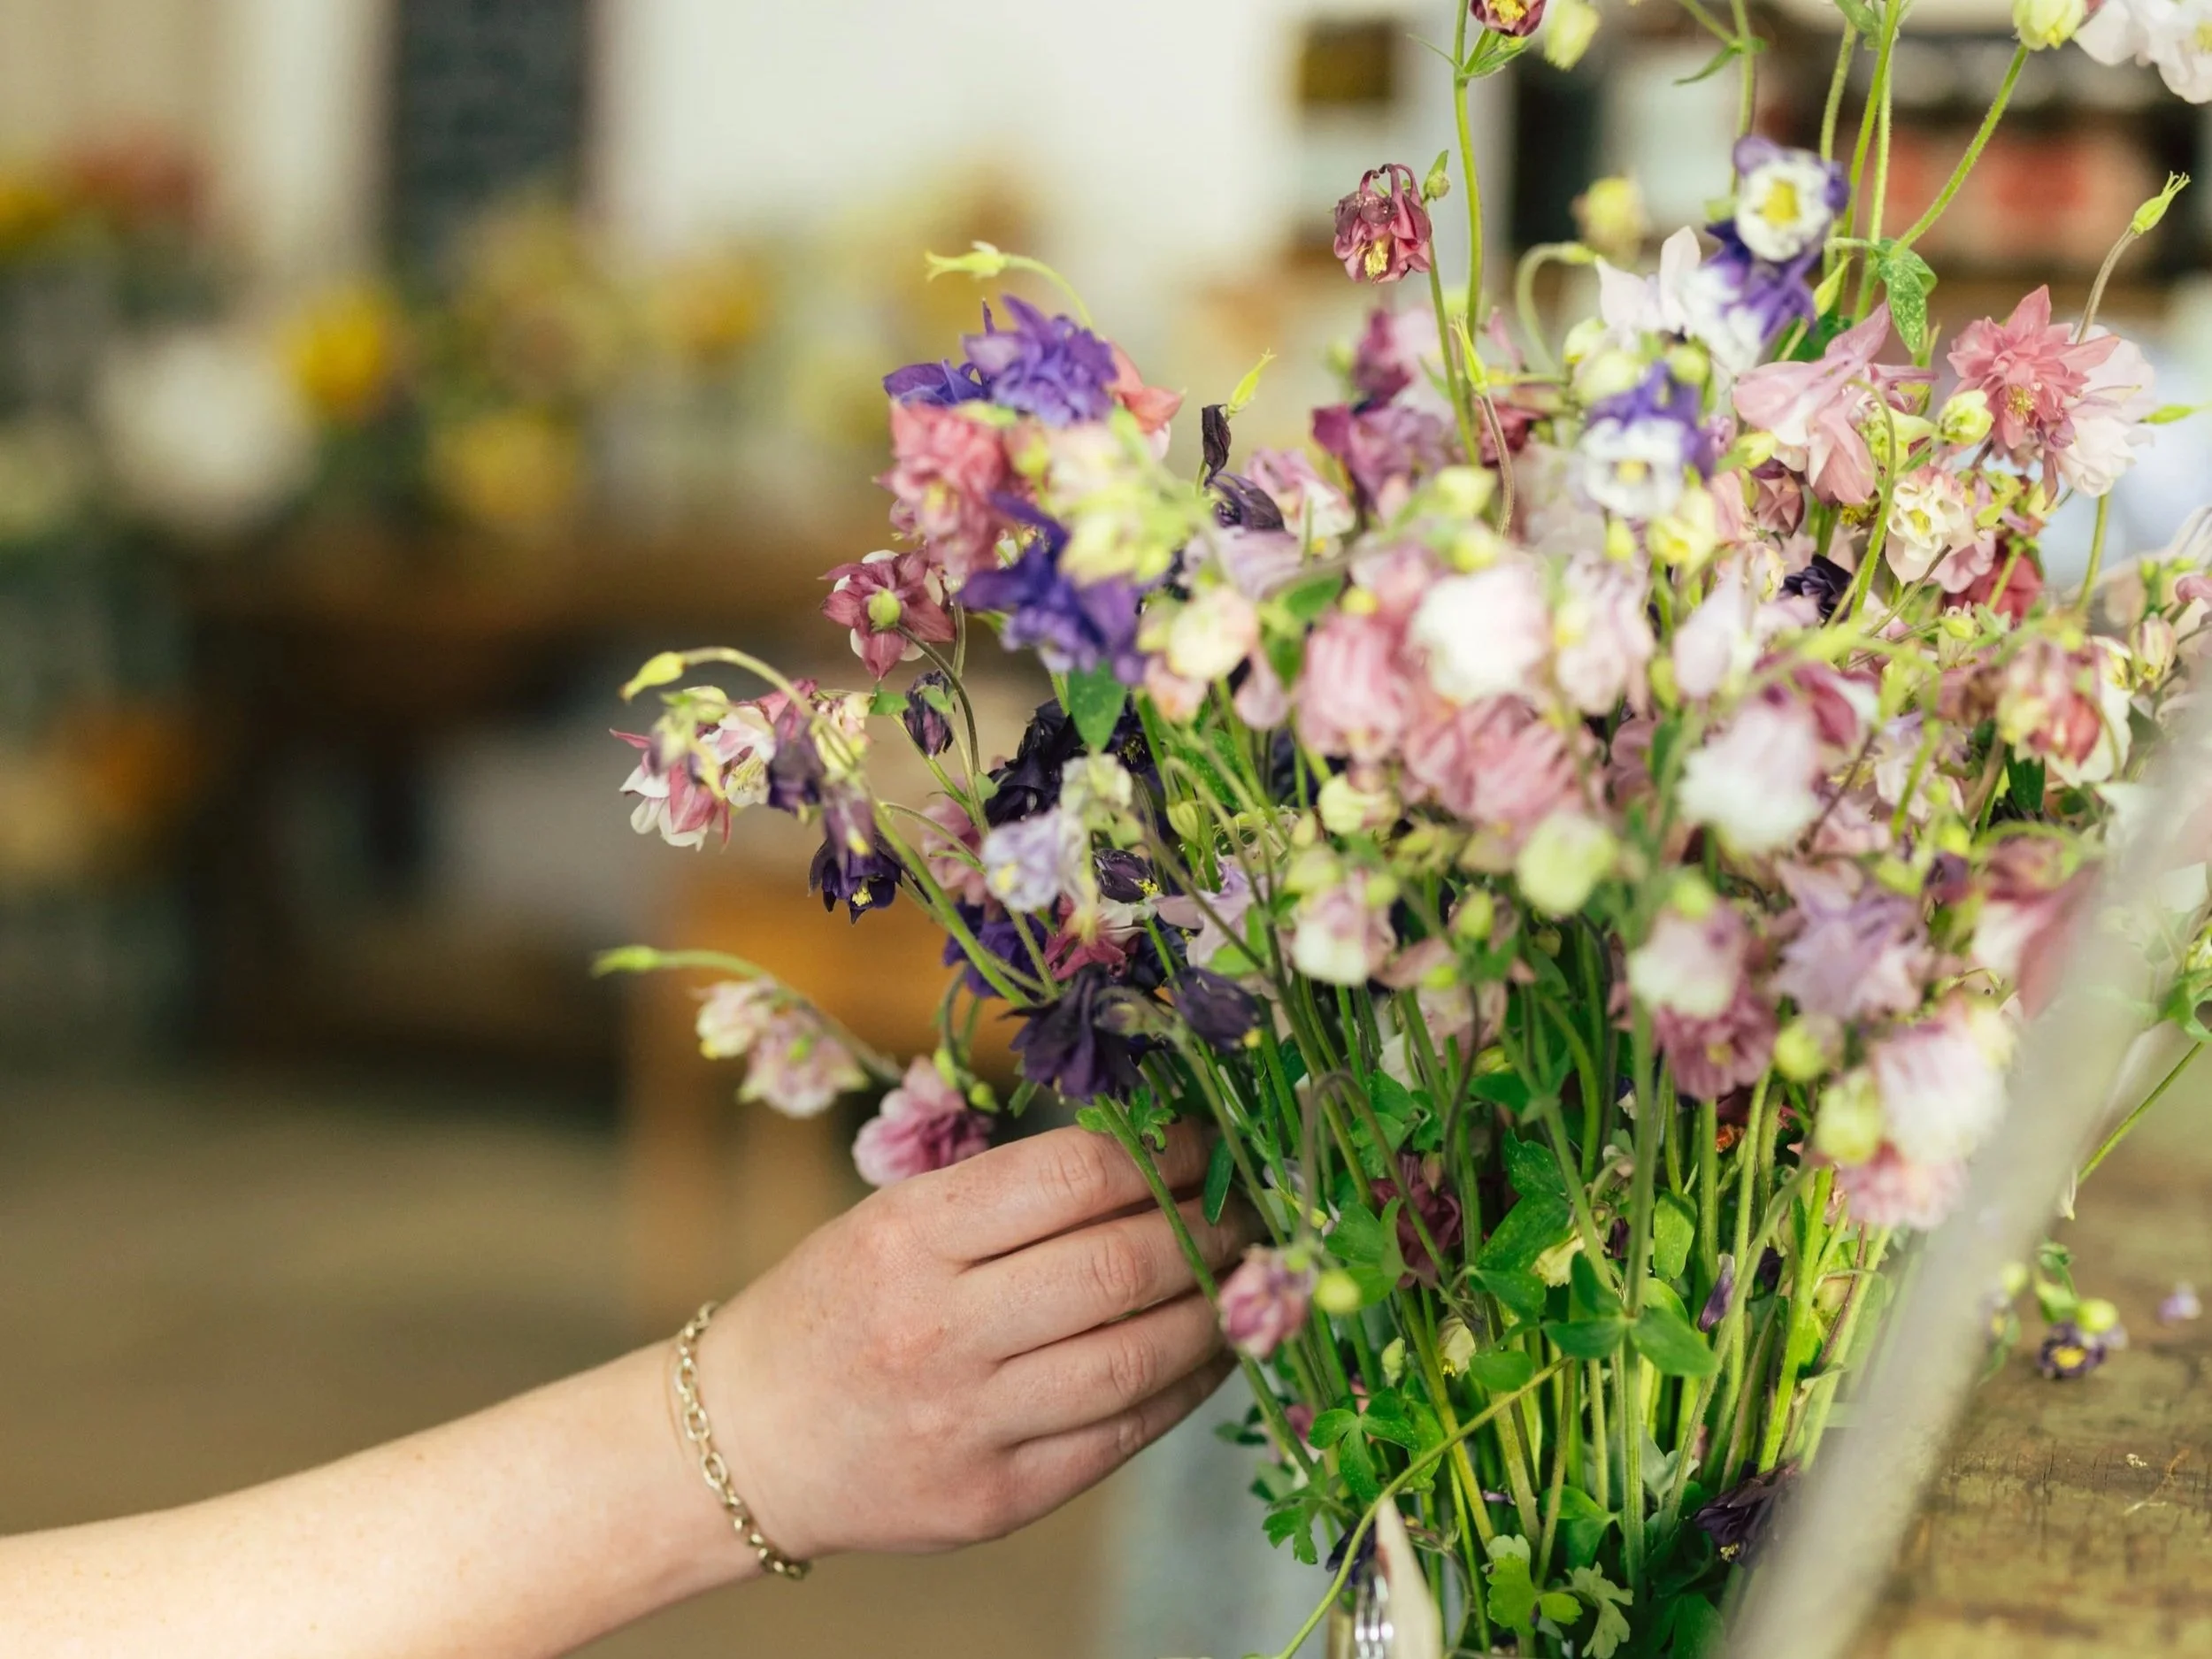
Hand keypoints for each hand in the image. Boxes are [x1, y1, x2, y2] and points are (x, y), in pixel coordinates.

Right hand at [699, 1122, 1249, 1559]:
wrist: (745, 1443)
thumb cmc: (833, 1308)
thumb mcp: (889, 1220)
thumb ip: (1006, 1197)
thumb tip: (1150, 1160)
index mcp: (909, 1235)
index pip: (1073, 1177)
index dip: (1163, 1156)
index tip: (1205, 1146)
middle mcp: (939, 1328)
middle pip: (1119, 1267)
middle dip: (1206, 1230)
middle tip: (1243, 1211)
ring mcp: (968, 1422)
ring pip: (1136, 1358)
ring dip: (1214, 1311)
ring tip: (1244, 1278)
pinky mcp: (995, 1498)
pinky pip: (1120, 1434)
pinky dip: (1183, 1387)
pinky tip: (1207, 1351)